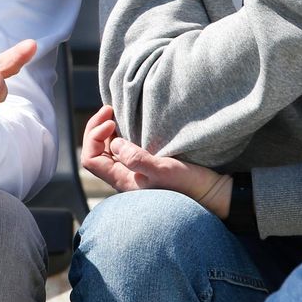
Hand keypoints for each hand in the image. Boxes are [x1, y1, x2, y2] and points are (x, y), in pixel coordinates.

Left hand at [80, 105, 230, 215]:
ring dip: (107, 130)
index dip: (93, 137)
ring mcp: (134, 172)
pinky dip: (120, 134)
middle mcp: (124, 177)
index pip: (90, 159)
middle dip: (97, 128)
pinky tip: (130, 124)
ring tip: (116, 113)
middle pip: (95, 152)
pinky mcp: (146, 166)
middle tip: (110, 108)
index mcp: (122, 180)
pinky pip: (123, 149)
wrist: (211, 193)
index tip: (110, 122)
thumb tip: (114, 144)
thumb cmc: (188, 184)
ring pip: (108, 149)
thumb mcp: (163, 170)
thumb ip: (136, 158)